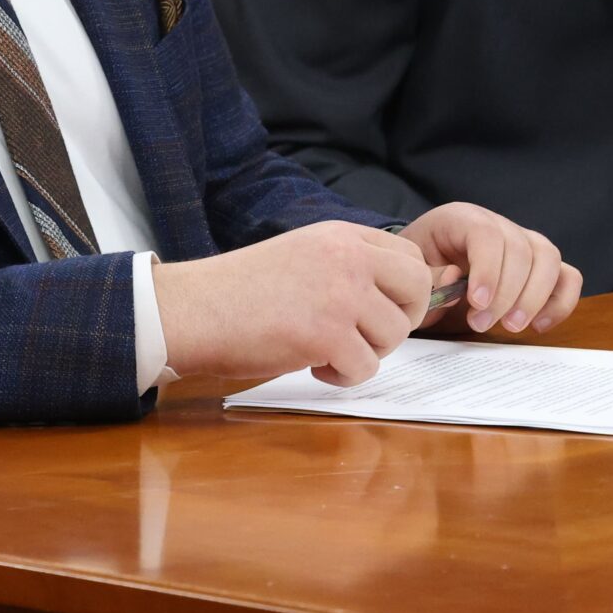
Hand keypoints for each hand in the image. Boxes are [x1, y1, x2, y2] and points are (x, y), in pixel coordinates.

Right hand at [153, 220, 429, 386]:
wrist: (194, 308)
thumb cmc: (239, 290)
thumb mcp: (302, 254)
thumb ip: (346, 265)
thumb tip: (394, 297)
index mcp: (341, 235)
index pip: (410, 256)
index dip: (405, 290)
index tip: (381, 310)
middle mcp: (347, 258)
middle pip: (418, 289)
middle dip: (403, 320)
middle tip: (368, 336)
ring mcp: (340, 295)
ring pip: (394, 334)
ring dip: (367, 352)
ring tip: (327, 351)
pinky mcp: (327, 335)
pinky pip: (366, 367)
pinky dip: (344, 376)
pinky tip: (314, 366)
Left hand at [396, 202, 581, 335]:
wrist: (428, 266)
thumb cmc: (421, 268)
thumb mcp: (412, 271)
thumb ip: (428, 277)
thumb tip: (454, 280)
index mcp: (462, 218)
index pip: (486, 233)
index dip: (487, 268)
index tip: (476, 303)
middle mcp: (499, 224)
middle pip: (520, 248)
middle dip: (505, 293)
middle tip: (481, 324)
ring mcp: (525, 242)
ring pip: (548, 259)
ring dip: (534, 298)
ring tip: (510, 327)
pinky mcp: (542, 266)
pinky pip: (567, 277)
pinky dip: (560, 302)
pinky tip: (539, 325)